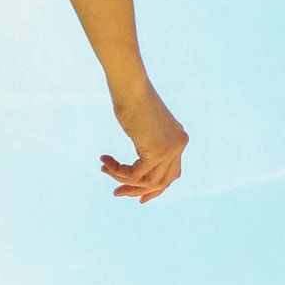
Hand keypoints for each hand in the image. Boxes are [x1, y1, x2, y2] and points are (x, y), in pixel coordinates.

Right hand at [101, 80, 187, 202]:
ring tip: (105, 169)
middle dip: (138, 190)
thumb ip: (148, 144)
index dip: (155, 190)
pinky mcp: (157, 152)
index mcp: (179, 139)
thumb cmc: (132, 99)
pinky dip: (118, 172)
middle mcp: (179, 145)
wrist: (131, 86)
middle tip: (117, 192)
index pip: (172, 174)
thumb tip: (141, 169)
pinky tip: (106, 163)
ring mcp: (170, 149)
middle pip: (162, 182)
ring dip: (123, 180)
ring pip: (147, 182)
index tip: (138, 198)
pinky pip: (135, 175)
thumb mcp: (144, 126)